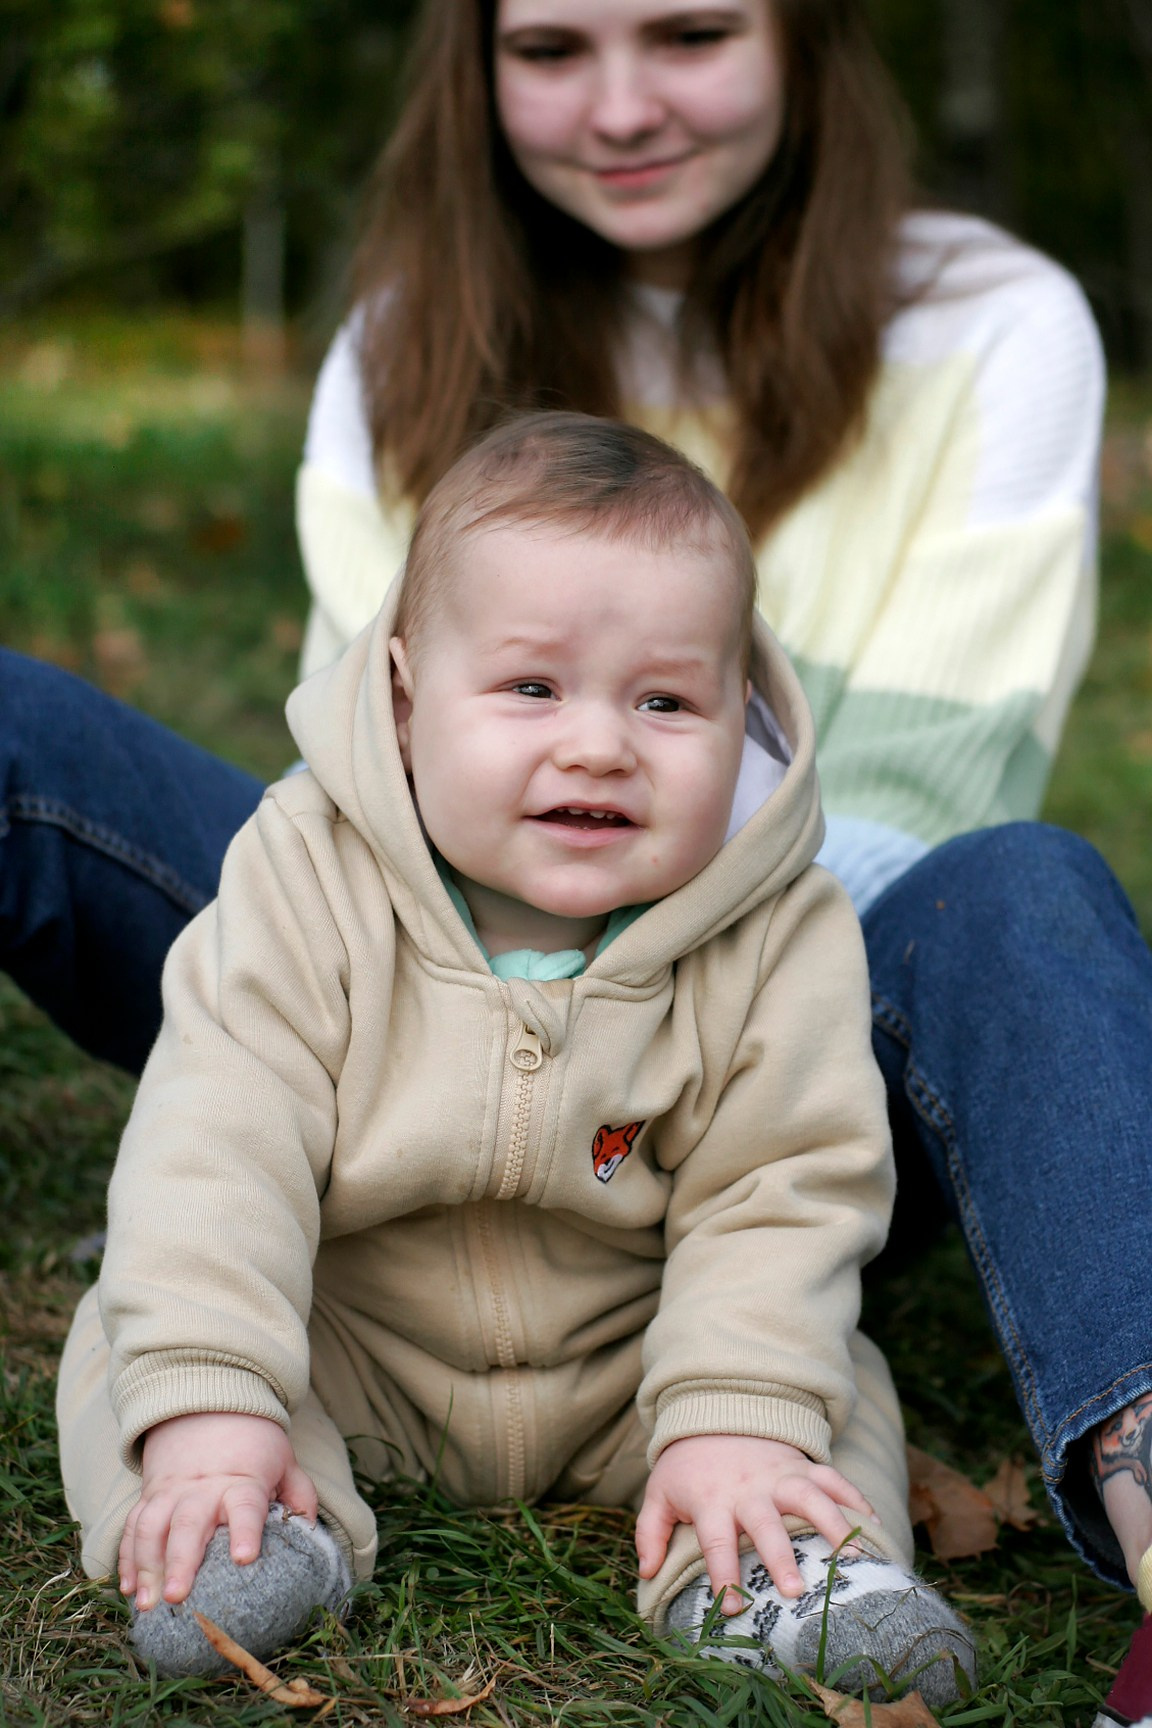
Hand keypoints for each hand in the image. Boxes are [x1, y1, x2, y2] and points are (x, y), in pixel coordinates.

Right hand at [119, 1412, 317, 1611]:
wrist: (210, 1406)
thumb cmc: (253, 1445)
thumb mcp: (284, 1462)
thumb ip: (298, 1496)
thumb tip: (310, 1532)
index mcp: (241, 1481)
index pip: (246, 1506)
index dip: (246, 1531)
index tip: (244, 1557)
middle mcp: (202, 1488)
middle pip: (188, 1524)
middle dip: (180, 1561)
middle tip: (177, 1596)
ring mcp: (170, 1492)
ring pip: (151, 1527)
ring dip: (146, 1566)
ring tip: (146, 1604)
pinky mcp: (149, 1496)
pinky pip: (132, 1526)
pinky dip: (127, 1557)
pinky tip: (127, 1588)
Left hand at [635, 1433, 874, 1611]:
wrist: (714, 1411)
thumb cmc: (687, 1466)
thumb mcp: (659, 1493)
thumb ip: (650, 1532)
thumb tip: (648, 1572)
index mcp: (711, 1500)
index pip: (715, 1542)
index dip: (723, 1575)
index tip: (732, 1608)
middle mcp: (748, 1489)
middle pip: (765, 1524)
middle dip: (780, 1557)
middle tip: (794, 1591)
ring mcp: (779, 1475)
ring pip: (809, 1497)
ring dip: (831, 1525)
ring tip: (851, 1556)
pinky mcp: (802, 1465)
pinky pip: (833, 1479)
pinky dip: (855, 1499)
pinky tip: (873, 1526)